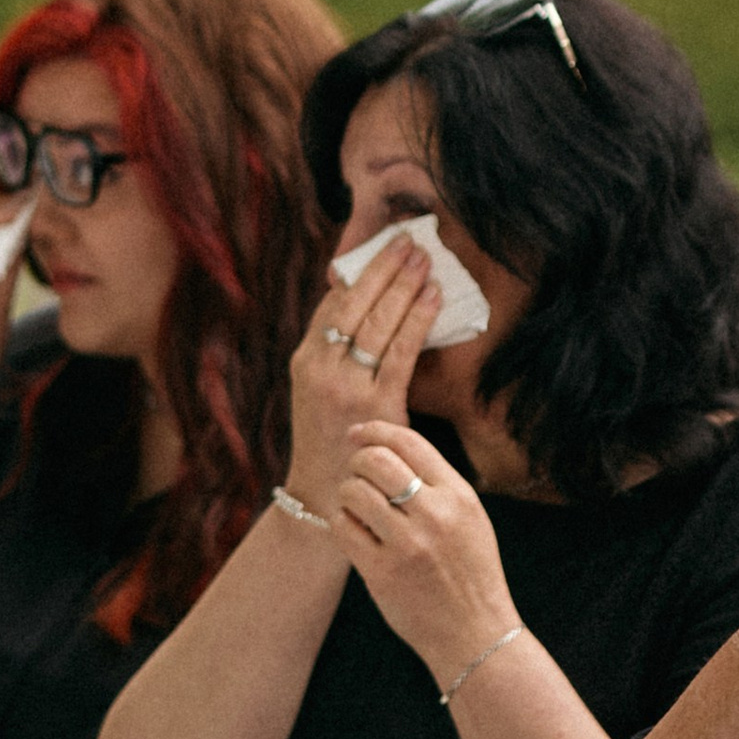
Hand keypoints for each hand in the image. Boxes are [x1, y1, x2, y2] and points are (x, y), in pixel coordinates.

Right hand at [283, 239, 438, 518]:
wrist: (325, 499)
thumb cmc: (328, 441)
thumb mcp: (315, 391)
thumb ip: (332, 350)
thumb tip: (359, 300)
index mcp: (304, 360)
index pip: (333, 302)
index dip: (360, 269)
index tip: (383, 244)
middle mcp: (320, 368)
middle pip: (357, 304)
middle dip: (385, 267)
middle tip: (410, 240)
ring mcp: (347, 387)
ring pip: (380, 322)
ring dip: (405, 285)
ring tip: (426, 260)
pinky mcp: (376, 405)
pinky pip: (402, 352)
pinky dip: (419, 319)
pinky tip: (434, 298)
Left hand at [333, 418, 517, 687]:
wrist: (475, 634)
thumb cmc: (470, 573)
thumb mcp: (470, 519)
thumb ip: (438, 483)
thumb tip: (389, 446)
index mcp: (459, 496)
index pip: (409, 441)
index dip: (376, 429)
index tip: (358, 433)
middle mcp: (434, 515)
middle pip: (376, 460)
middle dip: (357, 460)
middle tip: (356, 473)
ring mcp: (407, 545)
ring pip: (354, 491)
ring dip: (348, 493)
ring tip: (357, 507)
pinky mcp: (382, 573)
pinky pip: (344, 528)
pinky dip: (343, 523)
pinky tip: (354, 532)